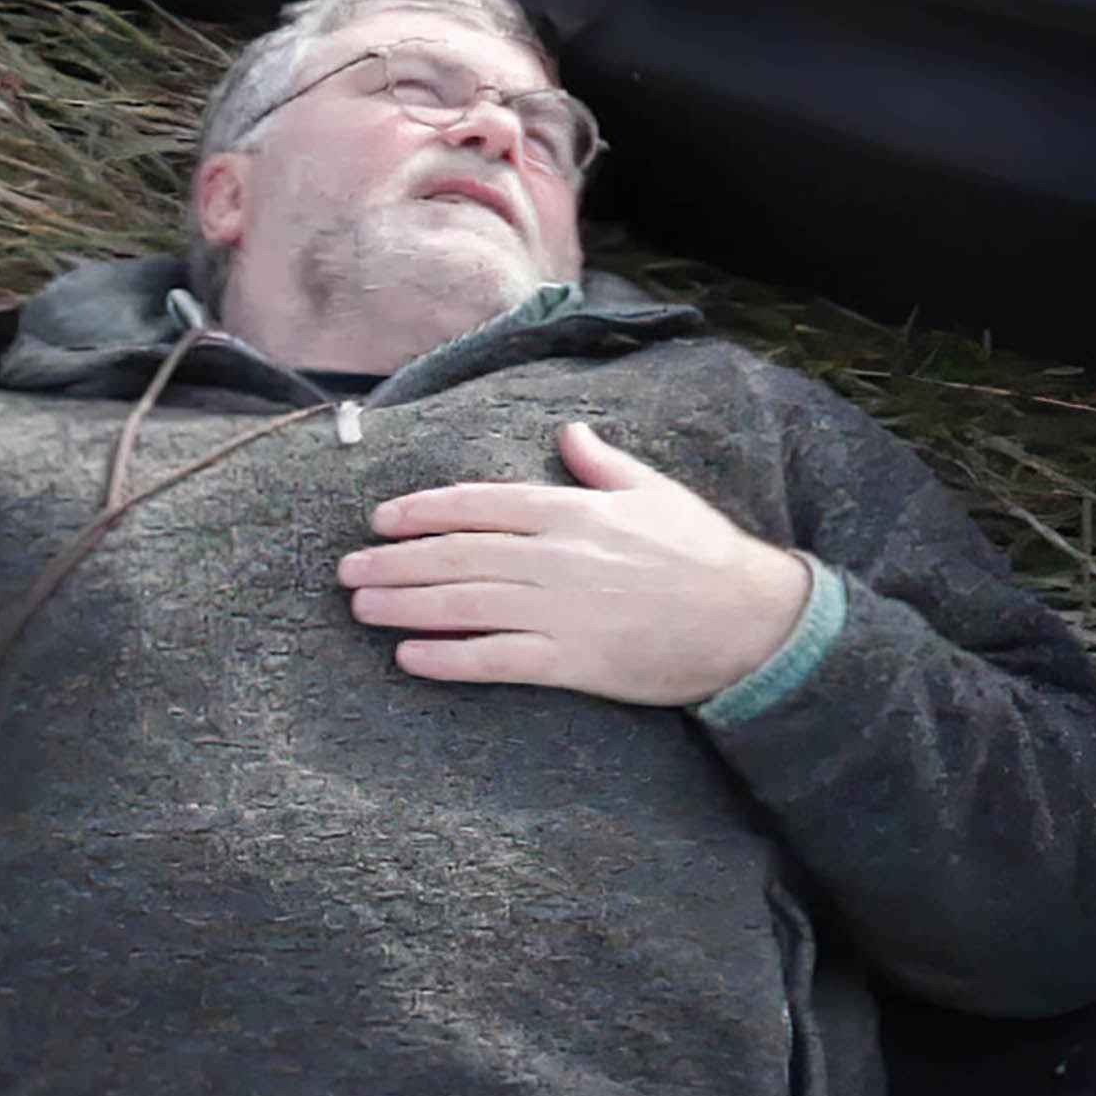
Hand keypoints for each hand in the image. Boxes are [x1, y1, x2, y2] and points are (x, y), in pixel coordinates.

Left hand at [336, 422, 812, 706]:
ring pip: (463, 604)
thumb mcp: (654, 492)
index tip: (383, 518)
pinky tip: (410, 656)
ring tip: (362, 605)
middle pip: (456, 556)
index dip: (424, 511)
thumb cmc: (703, 552)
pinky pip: (494, 659)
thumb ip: (602, 465)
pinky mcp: (571, 661)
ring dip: (405, 604)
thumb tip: (569, 434)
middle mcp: (556, 557)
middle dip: (395, 561)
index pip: (480, 505)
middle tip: (347, 569)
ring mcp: (560, 611)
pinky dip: (448, 658)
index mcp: (572, 511)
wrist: (748, 619)